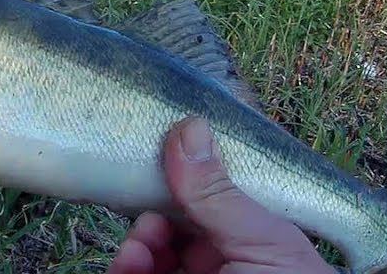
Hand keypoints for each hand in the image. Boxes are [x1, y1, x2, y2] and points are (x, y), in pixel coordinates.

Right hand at [109, 117, 334, 273]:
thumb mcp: (261, 244)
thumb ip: (218, 192)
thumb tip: (189, 126)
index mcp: (255, 244)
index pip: (210, 202)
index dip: (182, 185)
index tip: (158, 167)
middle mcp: (222, 265)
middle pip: (171, 229)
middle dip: (151, 221)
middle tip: (148, 228)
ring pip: (146, 259)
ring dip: (133, 250)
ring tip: (135, 257)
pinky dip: (124, 269)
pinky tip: (126, 267)